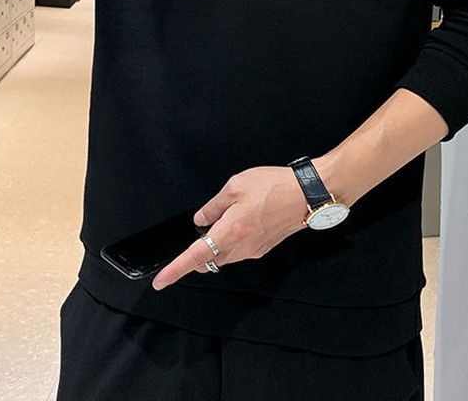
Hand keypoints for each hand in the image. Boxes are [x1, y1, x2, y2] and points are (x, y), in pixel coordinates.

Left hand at [151, 165, 310, 290]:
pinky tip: (241, 219)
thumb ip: (214, 205)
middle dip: (198, 253)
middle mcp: (241, 247)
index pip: (196, 256)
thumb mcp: (236, 186)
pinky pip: (240, 250)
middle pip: (209, 260)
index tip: (161, 281)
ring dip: (217, 244)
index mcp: (230, 232)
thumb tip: (201, 218)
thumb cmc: (274, 187)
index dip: (176, 270)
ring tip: (226, 216)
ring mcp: (254, 249)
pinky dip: (232, 241)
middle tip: (199, 232)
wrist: (307, 195)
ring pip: (225, 256)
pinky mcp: (264, 247)